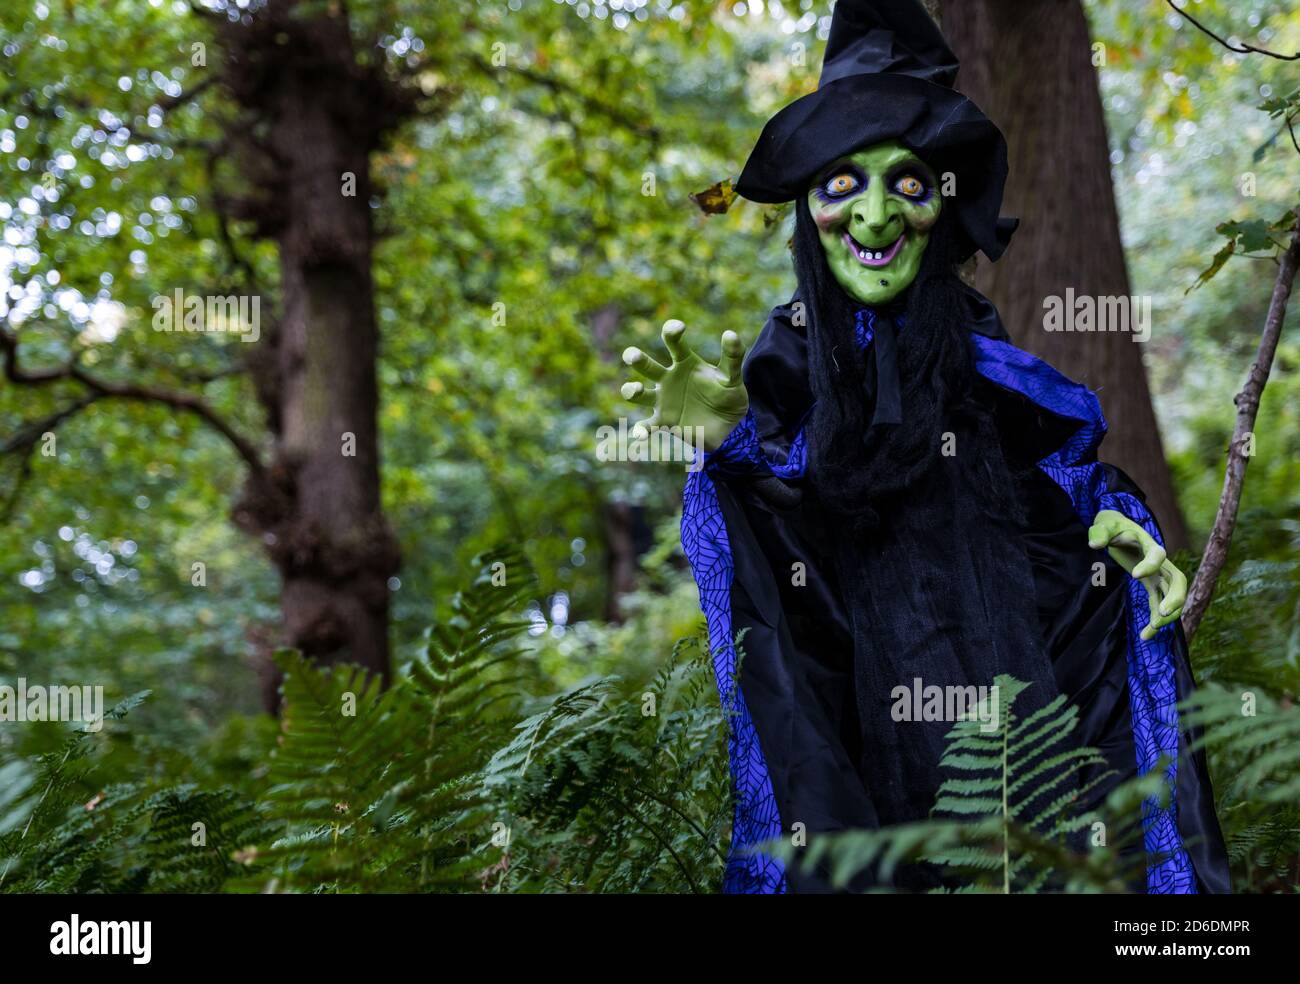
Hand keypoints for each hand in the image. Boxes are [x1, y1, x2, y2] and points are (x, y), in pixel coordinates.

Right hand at [620, 319, 748, 451]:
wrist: (728, 428)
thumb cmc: (728, 398)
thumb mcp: (732, 378)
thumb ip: (732, 357)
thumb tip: (730, 333)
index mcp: (685, 363)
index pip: (674, 344)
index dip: (672, 333)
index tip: (678, 328)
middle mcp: (668, 379)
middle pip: (646, 366)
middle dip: (636, 358)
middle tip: (632, 355)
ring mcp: (662, 400)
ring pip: (638, 394)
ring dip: (631, 391)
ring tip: (635, 390)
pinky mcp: (662, 421)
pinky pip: (646, 426)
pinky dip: (640, 430)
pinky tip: (639, 435)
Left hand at [1087, 509, 1186, 640]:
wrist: (1118, 529)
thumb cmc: (1112, 526)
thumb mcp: (1104, 525)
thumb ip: (1100, 532)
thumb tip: (1094, 544)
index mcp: (1149, 544)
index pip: (1158, 554)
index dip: (1150, 565)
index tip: (1135, 576)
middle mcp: (1160, 561)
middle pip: (1177, 580)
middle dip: (1175, 597)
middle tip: (1163, 613)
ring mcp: (1158, 575)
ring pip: (1173, 596)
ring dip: (1168, 614)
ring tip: (1153, 629)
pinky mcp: (1152, 585)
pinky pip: (1159, 604)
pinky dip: (1156, 620)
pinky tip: (1145, 636)